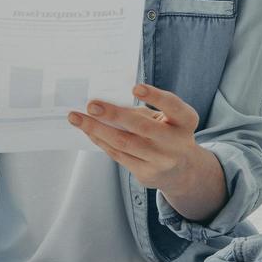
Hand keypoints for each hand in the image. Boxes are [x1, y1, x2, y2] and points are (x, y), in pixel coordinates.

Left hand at [67, 82, 202, 188]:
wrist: (182, 171)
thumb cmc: (167, 133)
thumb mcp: (165, 119)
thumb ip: (142, 111)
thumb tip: (104, 106)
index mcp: (185, 121)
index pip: (173, 106)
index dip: (155, 97)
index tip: (135, 87)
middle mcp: (176, 143)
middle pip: (142, 127)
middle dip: (113, 114)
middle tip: (91, 105)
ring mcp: (161, 161)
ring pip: (123, 143)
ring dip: (96, 129)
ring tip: (76, 117)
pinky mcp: (146, 174)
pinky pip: (118, 154)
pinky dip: (100, 140)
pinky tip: (87, 130)